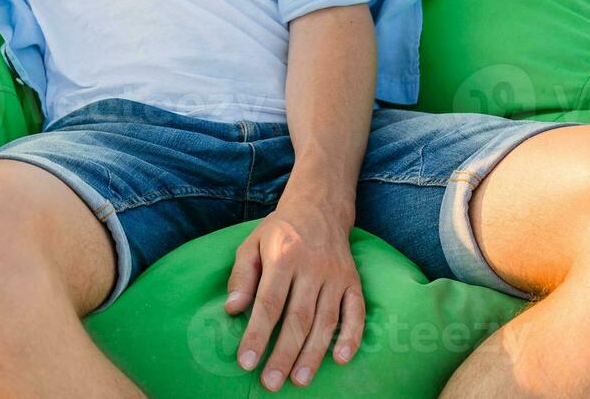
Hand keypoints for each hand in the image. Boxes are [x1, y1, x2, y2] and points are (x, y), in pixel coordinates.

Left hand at [224, 194, 364, 389]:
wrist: (319, 208)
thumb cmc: (279, 232)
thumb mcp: (251, 244)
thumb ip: (241, 276)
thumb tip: (233, 310)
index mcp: (283, 257)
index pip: (269, 303)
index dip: (257, 335)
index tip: (246, 362)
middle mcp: (312, 268)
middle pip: (298, 318)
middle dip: (284, 354)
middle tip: (271, 382)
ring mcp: (336, 276)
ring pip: (326, 321)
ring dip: (313, 354)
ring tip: (299, 380)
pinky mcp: (354, 282)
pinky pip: (356, 313)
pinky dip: (351, 337)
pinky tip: (340, 359)